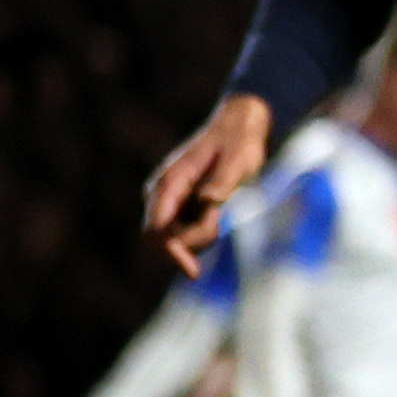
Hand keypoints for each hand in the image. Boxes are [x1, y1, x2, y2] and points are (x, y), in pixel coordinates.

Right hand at [144, 92, 275, 277]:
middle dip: (187, 248)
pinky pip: (186, 228)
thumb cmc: (238, 141)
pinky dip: (203, 232)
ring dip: (198, 238)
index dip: (172, 251)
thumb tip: (208, 201)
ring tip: (226, 215)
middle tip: (218, 239)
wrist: (239, 125)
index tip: (193, 270)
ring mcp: (173, 198)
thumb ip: (222, 182)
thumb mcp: (238, 160)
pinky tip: (221, 217)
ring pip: (175, 236)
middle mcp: (164, 192)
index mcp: (171, 182)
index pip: (157, 227)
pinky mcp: (184, 202)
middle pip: (161, 237)